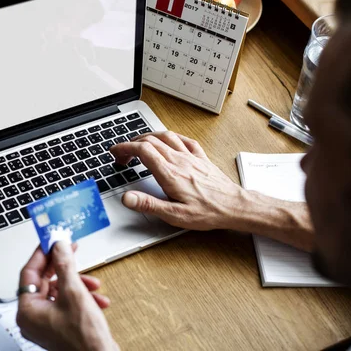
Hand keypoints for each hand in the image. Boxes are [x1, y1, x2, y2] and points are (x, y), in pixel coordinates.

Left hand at [17, 242, 117, 350]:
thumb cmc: (83, 339)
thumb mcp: (74, 292)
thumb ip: (64, 264)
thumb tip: (58, 246)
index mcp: (27, 310)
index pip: (29, 272)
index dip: (42, 254)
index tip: (51, 240)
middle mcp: (33, 318)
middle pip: (45, 281)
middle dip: (64, 269)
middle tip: (71, 252)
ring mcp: (46, 324)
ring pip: (59, 292)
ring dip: (78, 284)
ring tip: (93, 284)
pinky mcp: (59, 327)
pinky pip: (67, 304)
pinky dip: (81, 298)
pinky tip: (97, 300)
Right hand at [110, 131, 247, 230]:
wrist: (234, 207)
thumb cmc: (208, 212)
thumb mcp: (174, 215)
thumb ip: (148, 204)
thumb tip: (127, 198)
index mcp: (169, 174)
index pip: (142, 151)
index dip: (124, 148)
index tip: (115, 152)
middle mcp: (179, 161)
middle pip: (150, 141)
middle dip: (132, 144)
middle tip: (123, 155)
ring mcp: (191, 157)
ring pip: (166, 136)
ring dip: (149, 136)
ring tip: (140, 143)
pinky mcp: (201, 158)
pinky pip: (184, 140)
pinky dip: (171, 137)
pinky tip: (168, 141)